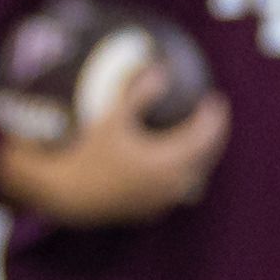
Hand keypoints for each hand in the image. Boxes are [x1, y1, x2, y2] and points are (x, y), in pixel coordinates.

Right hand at [0, 75, 230, 226]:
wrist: (64, 194)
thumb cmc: (87, 153)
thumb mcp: (112, 118)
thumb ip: (139, 92)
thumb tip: (160, 69)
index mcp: (169, 162)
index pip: (205, 136)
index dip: (214, 116)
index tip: (214, 98)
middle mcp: (172, 186)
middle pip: (206, 157)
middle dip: (213, 135)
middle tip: (211, 114)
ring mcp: (162, 201)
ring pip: (194, 177)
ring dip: (199, 156)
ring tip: (195, 136)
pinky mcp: (149, 211)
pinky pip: (176, 190)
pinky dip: (181, 173)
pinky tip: (171, 162)